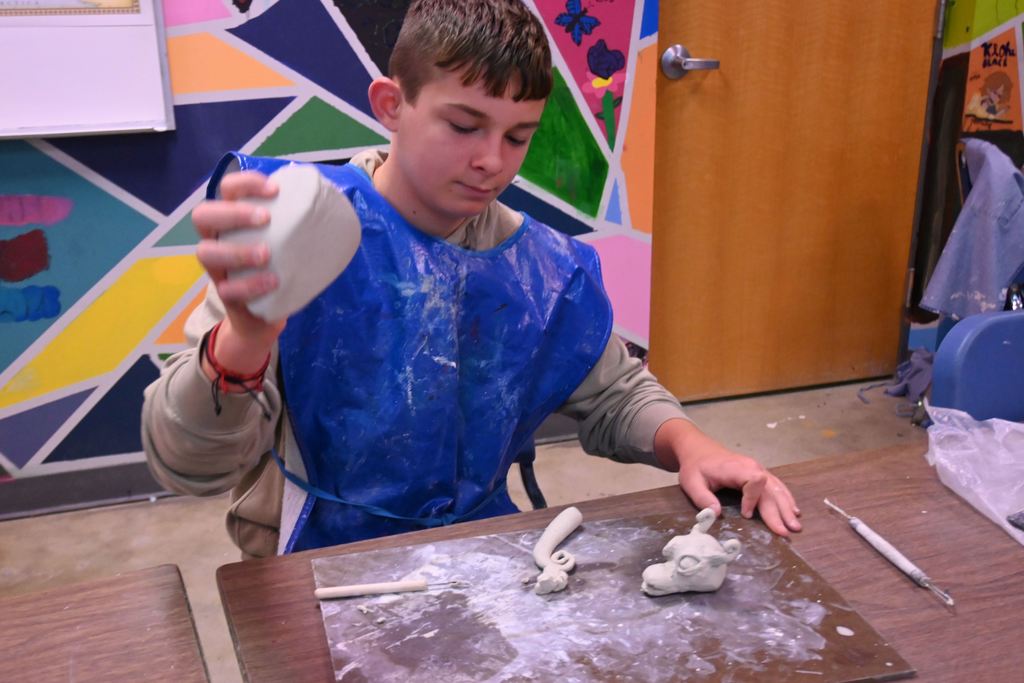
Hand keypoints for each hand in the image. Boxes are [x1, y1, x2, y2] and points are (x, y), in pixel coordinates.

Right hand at [192, 171, 284, 373]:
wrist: (265, 314)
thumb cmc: (277, 267)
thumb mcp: (286, 242)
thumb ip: (296, 224)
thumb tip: (331, 205)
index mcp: (233, 220)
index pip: (227, 189)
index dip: (245, 183)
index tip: (275, 189)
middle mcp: (217, 239)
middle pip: (203, 215)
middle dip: (233, 213)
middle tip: (265, 218)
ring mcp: (218, 268)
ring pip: (206, 253)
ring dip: (237, 251)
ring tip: (266, 254)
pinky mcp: (225, 295)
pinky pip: (227, 289)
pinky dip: (250, 285)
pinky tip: (272, 282)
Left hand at [654, 419, 801, 535]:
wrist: (698, 449)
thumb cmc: (695, 466)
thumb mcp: (691, 482)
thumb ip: (702, 498)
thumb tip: (716, 514)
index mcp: (736, 468)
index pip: (754, 482)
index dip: (752, 499)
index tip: (746, 515)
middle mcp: (752, 467)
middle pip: (770, 489)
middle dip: (778, 511)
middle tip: (786, 532)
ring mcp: (758, 469)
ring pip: (777, 489)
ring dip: (786, 508)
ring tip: (795, 526)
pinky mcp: (759, 474)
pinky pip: (776, 486)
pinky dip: (786, 498)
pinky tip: (793, 510)